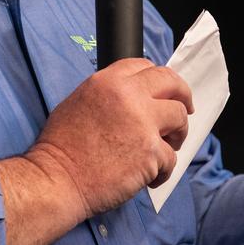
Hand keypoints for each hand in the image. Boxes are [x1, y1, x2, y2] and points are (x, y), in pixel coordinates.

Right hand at [26, 58, 193, 220]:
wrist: (58, 178)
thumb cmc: (61, 147)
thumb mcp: (78, 102)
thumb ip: (108, 94)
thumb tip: (131, 98)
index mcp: (109, 81)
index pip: (145, 66)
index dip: (158, 79)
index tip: (163, 91)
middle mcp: (129, 95)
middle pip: (171, 83)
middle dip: (183, 95)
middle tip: (186, 109)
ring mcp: (143, 123)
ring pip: (179, 118)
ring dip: (176, 134)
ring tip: (165, 148)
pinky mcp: (151, 152)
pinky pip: (171, 157)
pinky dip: (162, 170)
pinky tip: (149, 177)